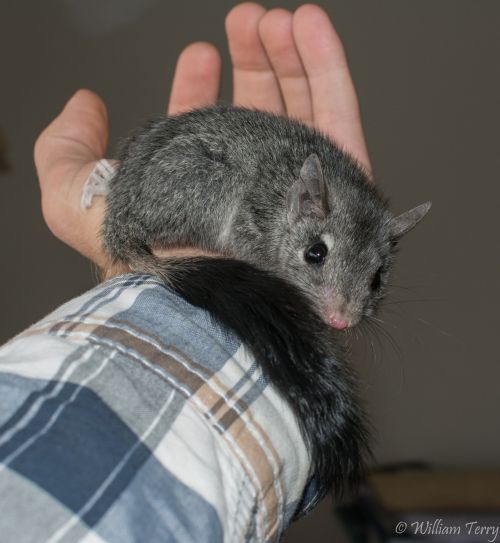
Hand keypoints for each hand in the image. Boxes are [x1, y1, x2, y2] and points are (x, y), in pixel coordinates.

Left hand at [34, 3, 370, 270]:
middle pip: (256, 113)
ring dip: (291, 58)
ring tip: (281, 20)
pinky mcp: (335, 193)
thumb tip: (83, 105)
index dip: (198, 86)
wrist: (213, 311)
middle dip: (253, 62)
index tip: (199, 53)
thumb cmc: (148, 272)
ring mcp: (293, 192)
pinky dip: (328, 69)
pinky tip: (312, 29)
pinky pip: (339, 121)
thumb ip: (66, 153)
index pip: (203, 131)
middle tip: (248, 22)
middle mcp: (247, 190)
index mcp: (198, 191)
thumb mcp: (78, 207)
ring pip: (300, 111)